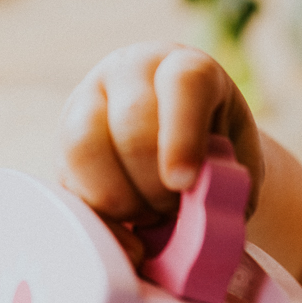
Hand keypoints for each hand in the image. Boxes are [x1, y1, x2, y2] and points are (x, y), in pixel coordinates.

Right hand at [60, 42, 266, 250]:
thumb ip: (229, 187)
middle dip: (154, 184)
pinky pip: (67, 181)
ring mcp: (87, 100)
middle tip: (174, 210)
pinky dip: (100, 218)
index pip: (184, 84)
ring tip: (150, 217)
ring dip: (120, 200)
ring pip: (84, 148)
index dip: (183, 136)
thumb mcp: (238, 164)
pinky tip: (127, 235)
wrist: (183, 147)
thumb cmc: (217, 155)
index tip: (184, 183)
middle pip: (131, 125)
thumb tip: (203, 222)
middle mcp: (129, 72)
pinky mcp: (63, 142)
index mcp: (185, 67)